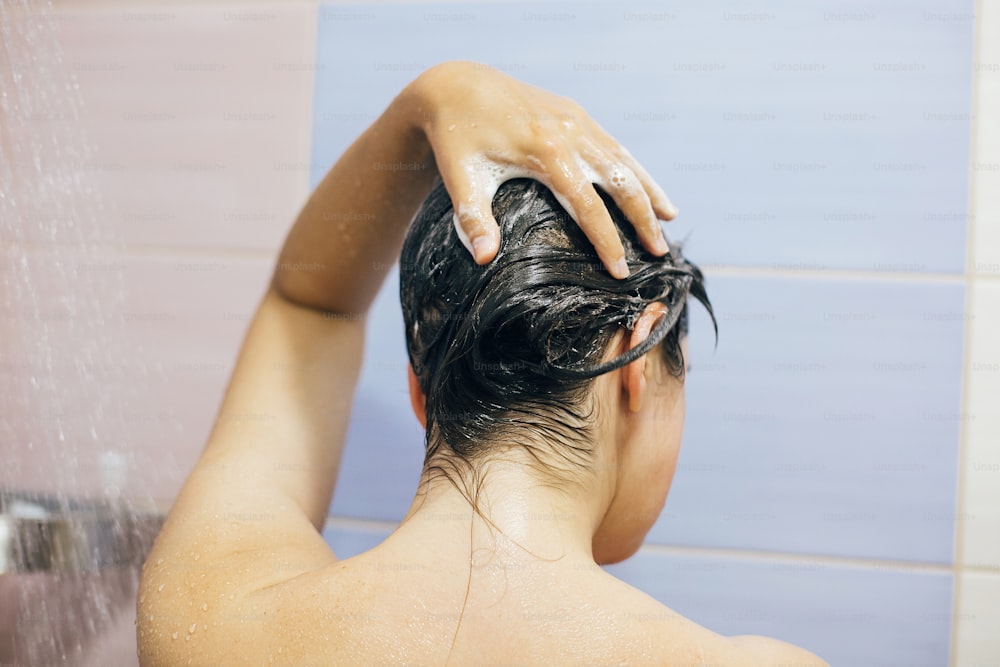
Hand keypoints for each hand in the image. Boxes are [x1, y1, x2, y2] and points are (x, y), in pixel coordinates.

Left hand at [403, 61, 677, 278]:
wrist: (456, 86)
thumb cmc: (457, 139)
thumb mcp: (461, 179)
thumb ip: (473, 219)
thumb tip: (484, 260)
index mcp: (547, 152)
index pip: (589, 206)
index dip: (608, 242)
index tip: (621, 272)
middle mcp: (570, 133)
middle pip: (621, 181)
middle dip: (643, 220)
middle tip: (659, 253)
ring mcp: (575, 119)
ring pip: (625, 159)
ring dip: (649, 191)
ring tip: (670, 221)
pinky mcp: (573, 113)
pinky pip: (613, 144)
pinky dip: (634, 167)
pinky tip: (647, 187)